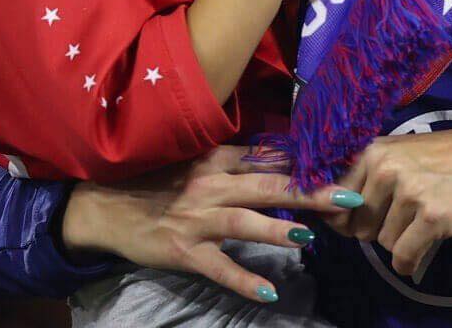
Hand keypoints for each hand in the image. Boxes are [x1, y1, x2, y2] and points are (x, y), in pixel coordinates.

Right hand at [61, 145, 360, 302]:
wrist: (103, 204)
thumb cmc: (157, 181)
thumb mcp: (196, 162)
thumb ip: (236, 161)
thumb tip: (283, 157)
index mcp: (217, 160)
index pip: (270, 160)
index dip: (307, 164)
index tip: (344, 166)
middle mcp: (211, 185)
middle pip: (268, 186)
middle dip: (310, 191)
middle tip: (348, 195)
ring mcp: (197, 219)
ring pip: (244, 223)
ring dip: (278, 229)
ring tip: (309, 237)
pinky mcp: (184, 251)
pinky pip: (218, 268)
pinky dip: (243, 280)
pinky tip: (268, 293)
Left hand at [322, 131, 451, 277]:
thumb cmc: (445, 160)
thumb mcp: (400, 154)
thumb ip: (365, 176)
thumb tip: (326, 211)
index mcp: (374, 151)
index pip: (336, 197)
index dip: (345, 215)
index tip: (360, 218)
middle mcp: (387, 169)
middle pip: (359, 224)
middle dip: (378, 228)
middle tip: (405, 214)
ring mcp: (409, 193)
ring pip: (383, 242)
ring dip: (401, 240)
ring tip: (422, 219)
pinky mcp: (431, 217)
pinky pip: (404, 256)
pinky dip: (410, 261)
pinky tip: (422, 248)